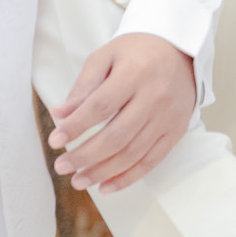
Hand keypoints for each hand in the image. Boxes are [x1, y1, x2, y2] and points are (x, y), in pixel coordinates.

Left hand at [49, 33, 195, 192]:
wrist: (180, 50)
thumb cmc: (137, 52)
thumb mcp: (106, 57)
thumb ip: (84, 86)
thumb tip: (60, 115)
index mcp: (135, 73)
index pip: (101, 106)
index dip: (76, 127)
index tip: (55, 141)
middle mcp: (155, 96)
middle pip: (116, 136)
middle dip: (85, 156)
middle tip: (61, 167)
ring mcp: (168, 117)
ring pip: (133, 153)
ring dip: (103, 172)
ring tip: (78, 181)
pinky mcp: (176, 131)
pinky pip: (152, 161)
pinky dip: (128, 178)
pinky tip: (106, 186)